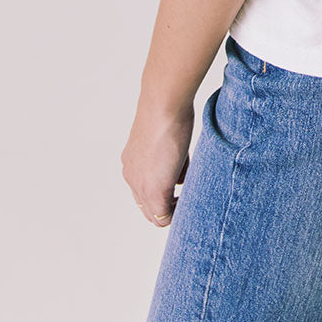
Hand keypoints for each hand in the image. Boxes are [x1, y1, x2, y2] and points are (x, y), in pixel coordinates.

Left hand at [121, 98, 194, 227]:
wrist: (164, 104)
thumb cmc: (169, 110)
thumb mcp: (166, 135)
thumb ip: (168, 157)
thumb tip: (180, 176)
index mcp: (132, 161)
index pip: (143, 189)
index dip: (163, 192)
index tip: (180, 184)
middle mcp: (131, 175)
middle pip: (146, 207)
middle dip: (167, 205)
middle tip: (187, 195)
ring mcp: (140, 185)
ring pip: (154, 214)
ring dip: (172, 208)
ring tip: (189, 191)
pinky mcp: (155, 191)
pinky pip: (164, 217)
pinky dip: (177, 213)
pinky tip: (189, 196)